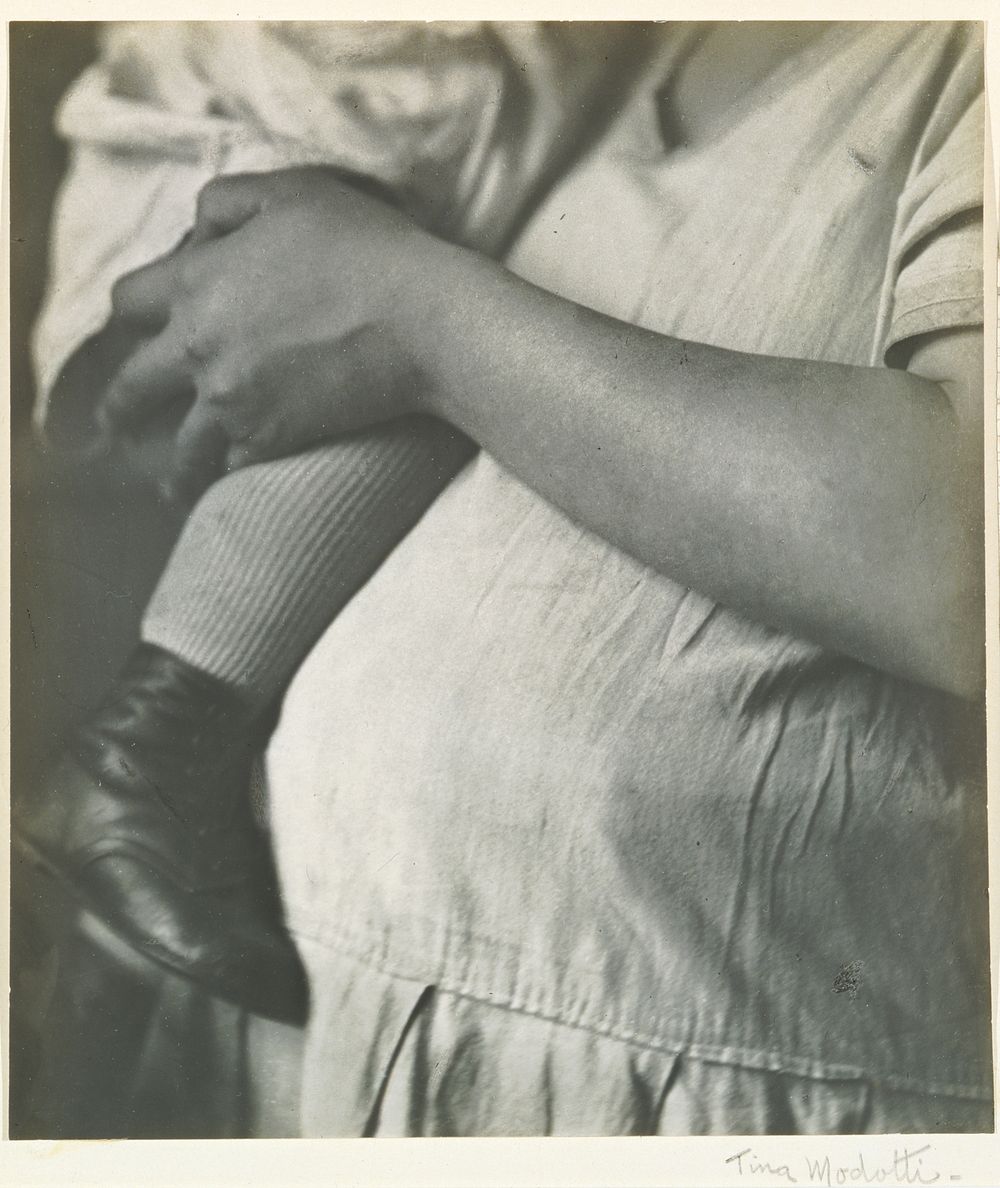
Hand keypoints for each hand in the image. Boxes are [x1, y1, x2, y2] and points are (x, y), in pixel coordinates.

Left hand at [99, 168, 444, 497]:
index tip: (134, 333)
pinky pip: (232, 465)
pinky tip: (234, 478)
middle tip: (116, 425)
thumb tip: (194, 231)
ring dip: (173, 466)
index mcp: (196, 283)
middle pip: (132, 387)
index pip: (127, 302)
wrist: (420, 320)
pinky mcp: (270, 438)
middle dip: (120, 408)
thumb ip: (227, 203)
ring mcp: (232, 400)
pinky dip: (232, 471)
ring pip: (179, 446)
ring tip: (172, 486)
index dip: (130, 316)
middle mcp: (199, 348)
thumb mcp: (291, 193)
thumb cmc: (364, 249)